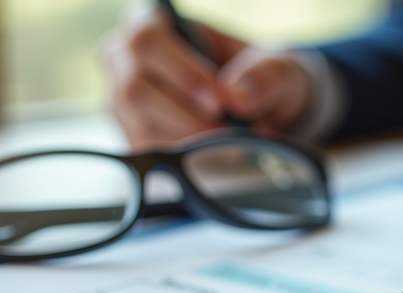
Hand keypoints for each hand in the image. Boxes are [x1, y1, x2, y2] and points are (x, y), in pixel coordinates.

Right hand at [105, 7, 313, 148]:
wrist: (263, 114)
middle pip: (135, 88)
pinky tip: (212, 152)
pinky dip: (186, 158)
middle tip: (228, 129)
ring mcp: (126, 103)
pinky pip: (150, 153)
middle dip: (187, 115)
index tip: (218, 100)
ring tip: (229, 141)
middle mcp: (128, 61)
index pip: (146, 38)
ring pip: (143, 125)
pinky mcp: (134, 137)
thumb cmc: (260, 77)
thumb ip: (264, 76)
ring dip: (191, 140)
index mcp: (155, 24)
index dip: (181, 71)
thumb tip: (237, 96)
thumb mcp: (277, 68)